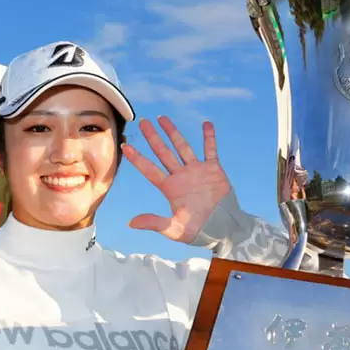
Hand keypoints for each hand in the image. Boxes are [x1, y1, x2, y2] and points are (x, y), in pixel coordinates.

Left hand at [121, 116, 230, 242]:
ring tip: (163, 118)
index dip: (137, 159)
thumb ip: (154, 223)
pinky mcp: (213, 170)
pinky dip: (209, 138)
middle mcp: (181, 176)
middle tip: (143, 122)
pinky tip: (206, 124)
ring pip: (183, 147)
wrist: (224, 229)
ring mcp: (197, 171)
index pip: (150, 169)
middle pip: (163, 152)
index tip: (125, 146)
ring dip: (174, 132)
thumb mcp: (174, 229)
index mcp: (170, 188)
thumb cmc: (199, 231)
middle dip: (153, 137)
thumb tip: (131, 223)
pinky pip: (210, 150)